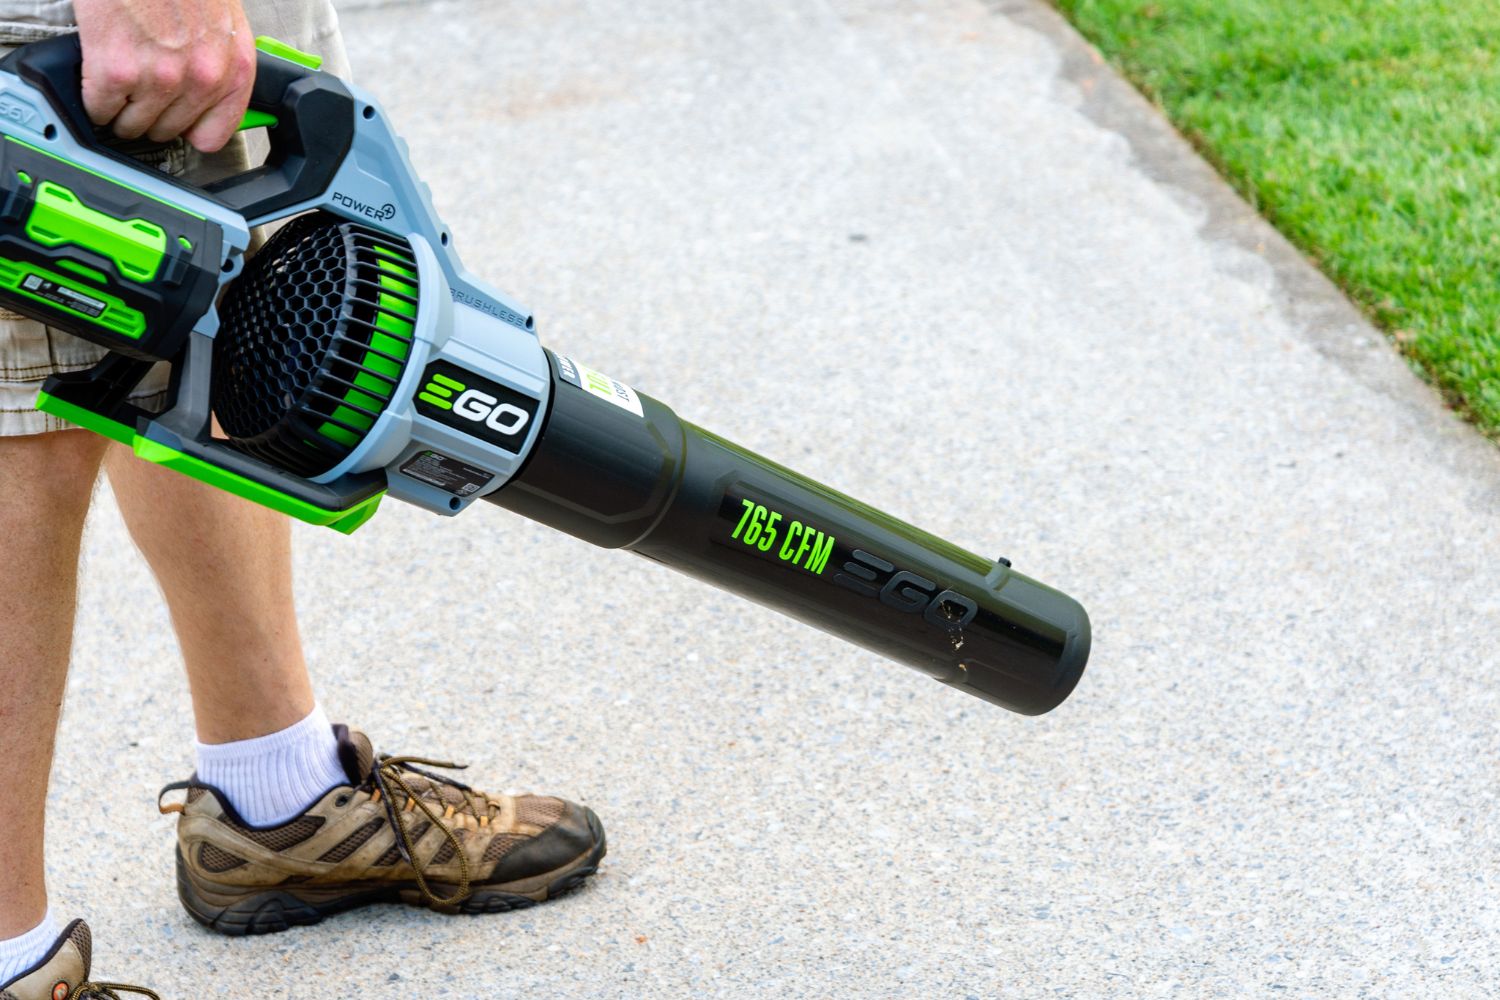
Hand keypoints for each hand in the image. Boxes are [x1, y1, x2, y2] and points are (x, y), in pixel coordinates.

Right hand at [73, 0, 255, 153]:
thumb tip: (202, 96)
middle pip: (166, 131)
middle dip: (148, 112)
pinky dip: (93, 96)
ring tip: (118, 79)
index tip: (173, 120)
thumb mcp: (224, 23)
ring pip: (131, 125)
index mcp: (233, 70)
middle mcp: (201, 79)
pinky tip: (98, 73)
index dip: (186, 129)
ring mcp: (159, 78)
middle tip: (138, 87)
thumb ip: (219, 63)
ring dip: (119, 108)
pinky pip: (99, 109)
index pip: (212, 136)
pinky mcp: (116, 70)